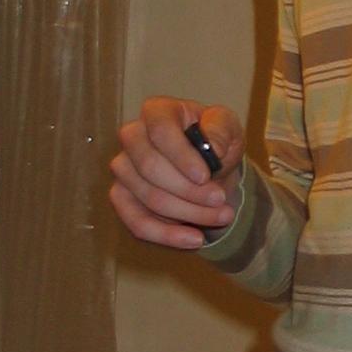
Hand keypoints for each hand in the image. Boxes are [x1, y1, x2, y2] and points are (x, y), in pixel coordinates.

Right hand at [109, 97, 244, 249]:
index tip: (206, 176)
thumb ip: (222, 130)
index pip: (159, 130)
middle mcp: (133, 137)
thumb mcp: (228, 129)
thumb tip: (213, 147)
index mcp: (157, 112)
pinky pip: (136, 223)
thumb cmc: (215, 142)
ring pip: (150, 198)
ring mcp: (124, 169)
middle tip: (221, 201)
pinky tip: (195, 239)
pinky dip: (167, 235)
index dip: (181, 155)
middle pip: (150, 167)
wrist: (210, 172)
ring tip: (222, 216)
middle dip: (190, 191)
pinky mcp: (122, 198)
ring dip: (189, 213)